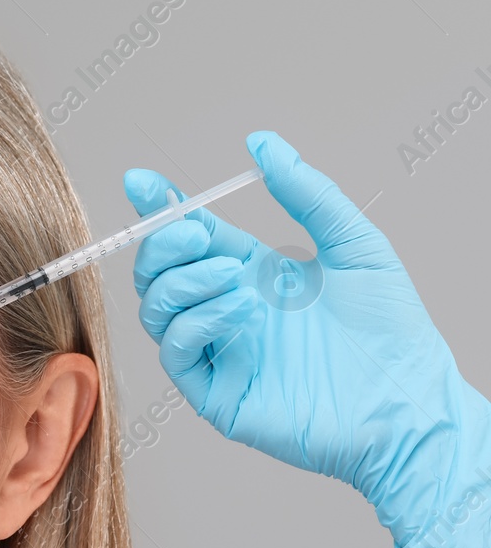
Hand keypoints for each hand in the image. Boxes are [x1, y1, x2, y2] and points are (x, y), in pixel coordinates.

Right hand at [123, 130, 490, 547]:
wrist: (405, 404)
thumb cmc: (391, 331)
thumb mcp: (354, 243)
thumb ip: (307, 193)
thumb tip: (264, 143)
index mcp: (252, 274)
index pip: (189, 236)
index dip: (161, 208)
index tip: (143, 181)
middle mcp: (226, 310)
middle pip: (159, 272)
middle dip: (164, 245)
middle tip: (196, 236)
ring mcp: (218, 351)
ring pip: (157, 308)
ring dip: (184, 283)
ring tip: (234, 279)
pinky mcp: (214, 391)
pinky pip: (175, 350)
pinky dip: (196, 321)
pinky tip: (239, 311)